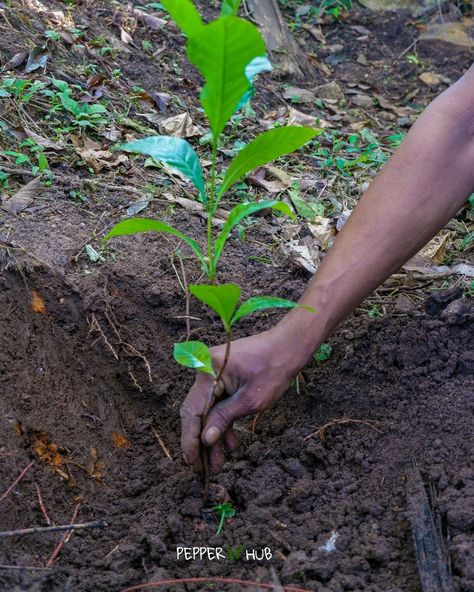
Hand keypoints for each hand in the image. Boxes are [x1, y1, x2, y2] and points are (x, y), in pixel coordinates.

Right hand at [180, 328, 296, 474]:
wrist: (288, 347)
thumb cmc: (273, 370)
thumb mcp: (250, 401)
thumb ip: (224, 419)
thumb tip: (205, 440)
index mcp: (208, 372)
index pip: (192, 412)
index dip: (191, 440)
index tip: (193, 463)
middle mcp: (204, 369)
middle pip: (196, 412)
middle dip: (201, 442)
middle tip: (204, 469)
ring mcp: (211, 372)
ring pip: (206, 410)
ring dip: (213, 435)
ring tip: (220, 462)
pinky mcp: (220, 376)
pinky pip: (216, 402)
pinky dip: (222, 421)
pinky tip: (230, 443)